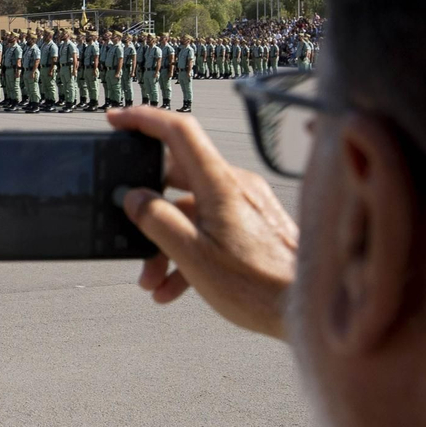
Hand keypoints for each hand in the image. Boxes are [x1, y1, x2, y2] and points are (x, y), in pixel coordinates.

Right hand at [106, 106, 295, 338]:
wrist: (309, 307)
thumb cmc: (261, 287)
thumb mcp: (193, 256)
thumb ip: (156, 220)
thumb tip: (134, 198)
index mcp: (220, 184)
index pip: (178, 131)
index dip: (143, 119)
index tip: (116, 120)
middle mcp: (235, 186)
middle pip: (175, 179)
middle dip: (147, 211)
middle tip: (128, 235)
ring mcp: (245, 204)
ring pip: (190, 210)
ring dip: (165, 242)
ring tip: (153, 279)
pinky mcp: (252, 224)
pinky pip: (208, 226)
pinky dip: (187, 250)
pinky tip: (176, 284)